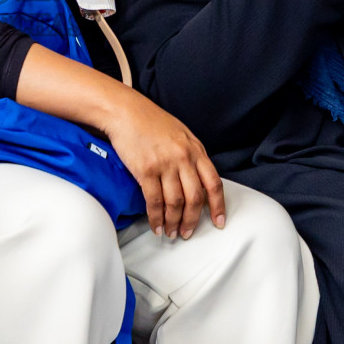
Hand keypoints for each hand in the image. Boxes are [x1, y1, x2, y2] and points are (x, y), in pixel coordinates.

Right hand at [102, 90, 225, 238]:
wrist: (125, 111)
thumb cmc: (150, 121)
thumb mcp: (181, 134)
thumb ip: (191, 156)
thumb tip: (196, 181)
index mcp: (195, 150)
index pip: (214, 183)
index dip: (217, 206)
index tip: (218, 222)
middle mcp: (183, 158)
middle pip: (195, 198)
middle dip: (192, 220)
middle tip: (187, 233)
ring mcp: (165, 164)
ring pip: (175, 203)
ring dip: (174, 222)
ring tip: (171, 232)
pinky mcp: (145, 170)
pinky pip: (154, 201)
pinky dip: (156, 217)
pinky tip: (156, 225)